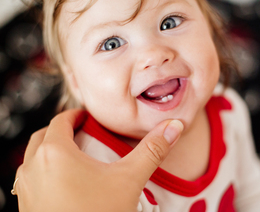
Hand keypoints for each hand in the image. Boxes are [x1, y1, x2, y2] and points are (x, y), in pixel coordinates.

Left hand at [15, 109, 182, 211]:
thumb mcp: (129, 180)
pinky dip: (44, 170)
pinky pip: (31, 177)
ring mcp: (25, 188)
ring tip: (73, 155)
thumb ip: (151, 150)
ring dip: (50, 150)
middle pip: (44, 136)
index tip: (87, 118)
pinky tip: (63, 182)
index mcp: (54, 153)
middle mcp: (33, 168)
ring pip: (34, 157)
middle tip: (81, 132)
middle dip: (62, 130)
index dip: (75, 116)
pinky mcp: (26, 205)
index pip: (61, 121)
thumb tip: (173, 127)